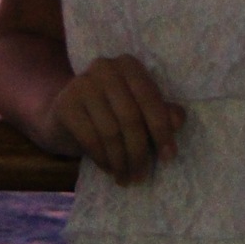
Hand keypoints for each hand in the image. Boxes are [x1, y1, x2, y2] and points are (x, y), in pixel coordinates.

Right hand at [44, 54, 185, 184]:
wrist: (65, 115)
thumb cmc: (110, 112)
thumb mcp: (137, 110)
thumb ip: (160, 112)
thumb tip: (178, 120)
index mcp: (128, 65)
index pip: (150, 98)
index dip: (162, 130)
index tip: (169, 157)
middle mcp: (105, 67)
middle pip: (130, 117)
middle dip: (139, 152)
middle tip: (142, 176)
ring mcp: (82, 84)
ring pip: (111, 131)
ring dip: (121, 161)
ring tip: (126, 178)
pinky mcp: (65, 104)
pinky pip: (90, 139)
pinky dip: (103, 159)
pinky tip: (109, 170)